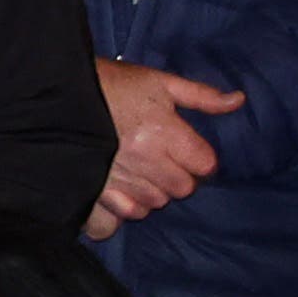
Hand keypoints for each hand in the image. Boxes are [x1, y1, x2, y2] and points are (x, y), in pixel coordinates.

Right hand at [88, 61, 239, 231]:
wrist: (59, 92)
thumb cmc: (113, 84)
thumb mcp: (159, 81)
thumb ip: (201, 96)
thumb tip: (238, 100)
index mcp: (164, 131)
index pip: (205, 164)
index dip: (200, 157)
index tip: (186, 148)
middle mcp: (145, 159)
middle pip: (183, 188)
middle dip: (179, 176)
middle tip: (161, 158)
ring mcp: (119, 178)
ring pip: (156, 203)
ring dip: (153, 191)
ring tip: (140, 172)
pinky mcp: (95, 190)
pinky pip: (124, 215)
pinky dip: (127, 208)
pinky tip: (122, 193)